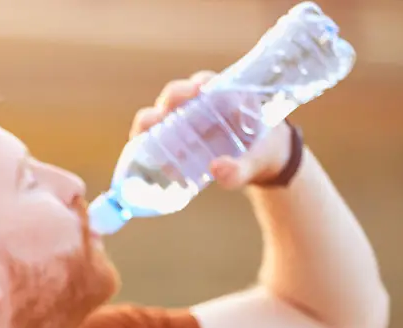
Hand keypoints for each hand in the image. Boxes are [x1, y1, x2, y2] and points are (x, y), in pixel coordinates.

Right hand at [129, 71, 293, 188]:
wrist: (259, 163)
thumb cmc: (261, 153)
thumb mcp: (256, 162)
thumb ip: (240, 170)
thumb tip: (215, 169)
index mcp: (224, 97)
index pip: (205, 82)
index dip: (194, 85)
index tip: (195, 92)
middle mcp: (199, 105)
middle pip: (176, 95)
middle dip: (166, 104)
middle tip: (160, 118)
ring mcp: (184, 121)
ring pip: (160, 114)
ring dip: (148, 122)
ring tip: (143, 135)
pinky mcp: (174, 140)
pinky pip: (155, 136)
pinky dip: (145, 142)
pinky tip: (141, 154)